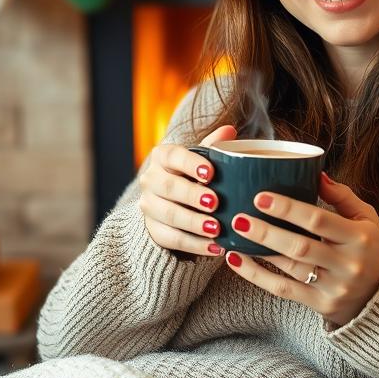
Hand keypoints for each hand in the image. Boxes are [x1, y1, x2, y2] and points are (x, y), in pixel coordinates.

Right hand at [137, 124, 236, 257]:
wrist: (171, 201)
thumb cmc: (192, 175)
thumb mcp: (202, 159)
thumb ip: (214, 146)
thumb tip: (230, 130)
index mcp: (162, 157)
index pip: (172, 156)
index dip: (190, 163)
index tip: (210, 172)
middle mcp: (150, 179)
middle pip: (168, 187)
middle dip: (192, 195)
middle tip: (215, 202)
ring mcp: (149, 206)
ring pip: (169, 215)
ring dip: (194, 223)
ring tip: (216, 228)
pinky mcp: (153, 230)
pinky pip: (172, 239)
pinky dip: (194, 244)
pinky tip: (214, 246)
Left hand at [220, 171, 378, 327]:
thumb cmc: (372, 248)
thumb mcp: (367, 218)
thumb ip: (342, 196)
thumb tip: (316, 173)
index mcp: (358, 237)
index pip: (318, 220)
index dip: (288, 208)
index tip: (260, 196)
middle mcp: (347, 264)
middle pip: (299, 247)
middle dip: (266, 232)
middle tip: (239, 217)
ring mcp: (334, 287)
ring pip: (289, 268)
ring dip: (257, 252)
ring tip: (233, 235)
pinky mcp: (322, 305)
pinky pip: (284, 290)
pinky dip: (257, 275)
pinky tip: (238, 260)